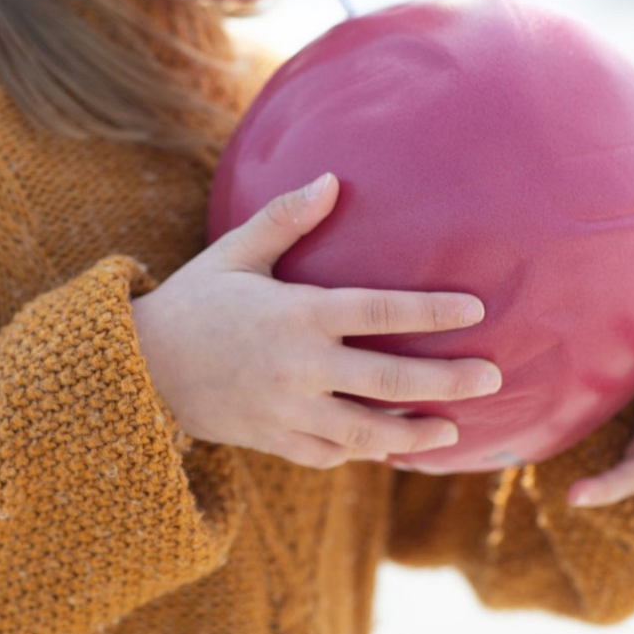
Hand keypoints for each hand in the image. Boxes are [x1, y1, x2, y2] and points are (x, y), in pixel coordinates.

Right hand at [132, 173, 500, 469]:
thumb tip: (332, 179)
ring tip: (453, 430)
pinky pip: (329, 454)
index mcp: (297, 314)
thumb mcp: (234, 253)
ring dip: (414, 433)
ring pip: (366, 431)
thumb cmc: (193, 302)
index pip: (380, 310)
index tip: (475, 311)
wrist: (139, 368)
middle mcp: (300, 366)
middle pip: (389, 378)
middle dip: (447, 381)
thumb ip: (285, 218)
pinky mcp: (275, 440)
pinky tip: (391, 450)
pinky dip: (363, 454)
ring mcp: (288, 410)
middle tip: (493, 379)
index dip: (432, 310)